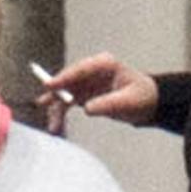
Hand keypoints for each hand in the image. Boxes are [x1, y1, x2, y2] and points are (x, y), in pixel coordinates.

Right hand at [37, 52, 158, 133]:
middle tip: (43, 103)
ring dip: (57, 109)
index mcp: (105, 65)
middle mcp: (92, 71)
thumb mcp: (128, 102)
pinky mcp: (83, 94)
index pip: (81, 69)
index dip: (64, 77)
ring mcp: (86, 82)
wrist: (147, 104)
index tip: (50, 85)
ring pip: (64, 93)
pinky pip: (67, 103)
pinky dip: (61, 114)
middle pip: (68, 80)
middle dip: (56, 94)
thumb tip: (87, 109)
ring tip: (53, 126)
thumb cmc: (142, 98)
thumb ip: (108, 104)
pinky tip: (56, 125)